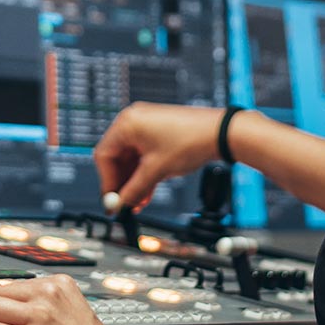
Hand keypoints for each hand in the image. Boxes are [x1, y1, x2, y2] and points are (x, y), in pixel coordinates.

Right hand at [93, 102, 219, 207]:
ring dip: (133, 181)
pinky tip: (147, 191)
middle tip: (123, 203)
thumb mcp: (156, 170)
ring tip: (138, 201)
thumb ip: (134, 189)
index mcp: (127, 123)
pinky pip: (143, 154)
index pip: (104, 155)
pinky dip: (144, 172)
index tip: (112, 201)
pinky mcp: (158, 132)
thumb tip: (120, 203)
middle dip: (121, 182)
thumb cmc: (190, 140)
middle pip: (116, 157)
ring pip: (131, 158)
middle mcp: (134, 121)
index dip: (107, 181)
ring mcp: (147, 126)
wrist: (220, 133)